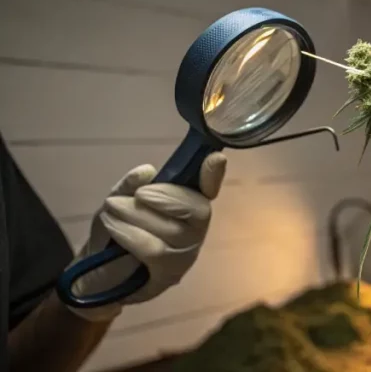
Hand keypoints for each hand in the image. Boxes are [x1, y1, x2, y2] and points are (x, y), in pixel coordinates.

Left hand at [67, 153, 226, 320]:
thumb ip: (130, 186)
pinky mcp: (170, 274)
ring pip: (172, 230)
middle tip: (139, 194)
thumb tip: (147, 171)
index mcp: (186, 207)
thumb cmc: (114, 233)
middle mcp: (194, 230)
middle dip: (167, 197)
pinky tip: (113, 226)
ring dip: (137, 214)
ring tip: (113, 208)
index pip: (208, 189)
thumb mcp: (117, 201)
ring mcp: (185, 254)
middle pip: (197, 209)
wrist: (93, 273)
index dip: (213, 175)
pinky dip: (130, 233)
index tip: (215, 158)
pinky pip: (155, 249)